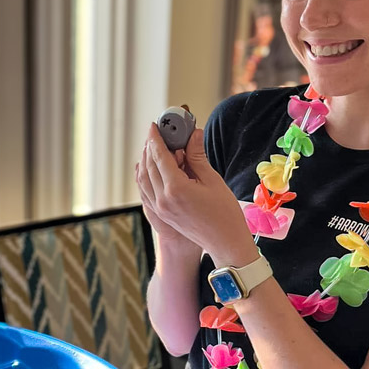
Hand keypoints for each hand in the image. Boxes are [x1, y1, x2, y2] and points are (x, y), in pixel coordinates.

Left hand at [137, 124, 256, 265]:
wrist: (225, 243)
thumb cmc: (224, 214)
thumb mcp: (212, 180)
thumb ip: (197, 156)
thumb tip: (193, 134)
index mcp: (175, 189)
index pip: (159, 156)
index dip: (156, 138)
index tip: (155, 125)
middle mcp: (162, 199)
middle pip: (148, 166)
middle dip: (151, 147)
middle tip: (157, 133)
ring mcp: (159, 209)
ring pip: (144, 179)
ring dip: (146, 161)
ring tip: (154, 147)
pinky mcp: (161, 215)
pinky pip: (146, 191)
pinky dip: (145, 176)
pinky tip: (150, 168)